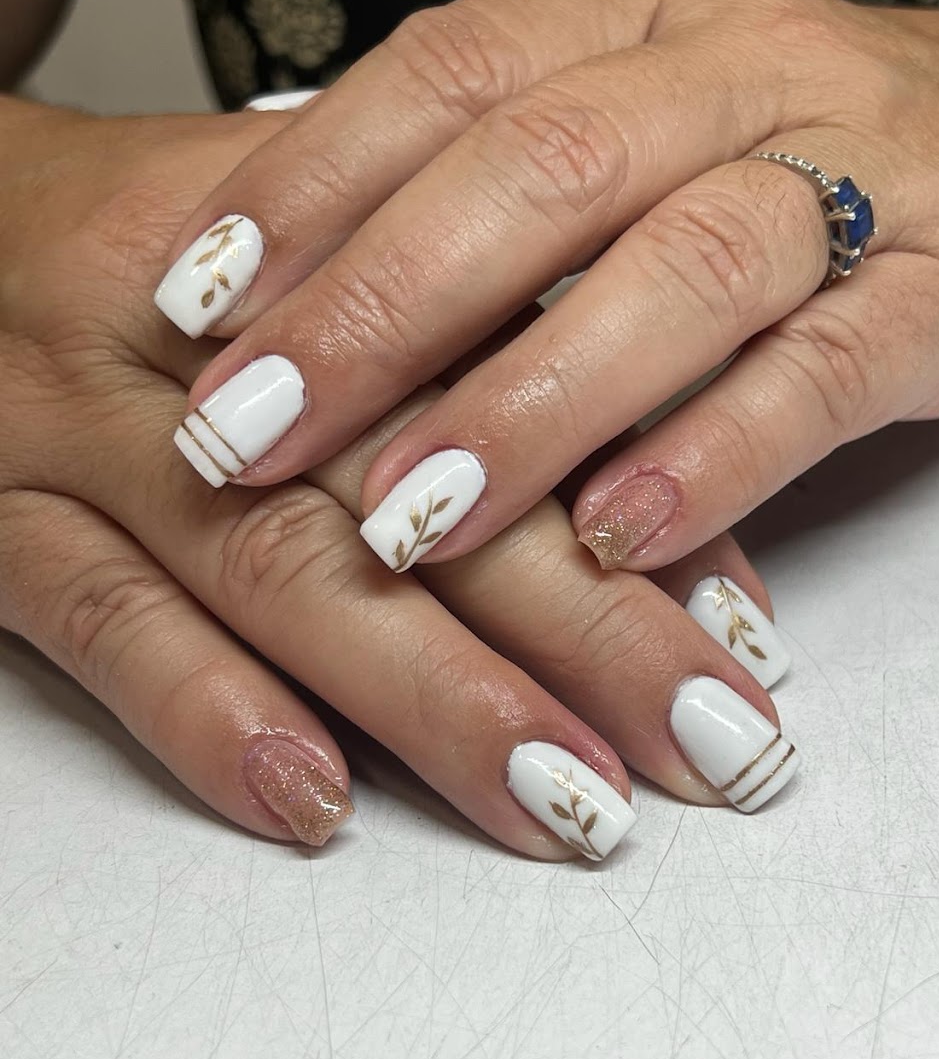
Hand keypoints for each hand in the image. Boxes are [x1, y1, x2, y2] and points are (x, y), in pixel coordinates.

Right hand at [0, 98, 797, 860]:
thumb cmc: (183, 259)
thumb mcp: (345, 267)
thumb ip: (499, 372)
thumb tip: (680, 522)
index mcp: (323, 256)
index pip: (506, 380)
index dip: (636, 513)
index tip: (745, 638)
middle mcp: (216, 348)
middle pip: (416, 494)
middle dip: (577, 634)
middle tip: (704, 744)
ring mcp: (89, 437)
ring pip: (278, 572)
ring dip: (430, 700)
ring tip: (563, 802)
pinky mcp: (0, 524)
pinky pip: (99, 626)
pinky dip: (206, 716)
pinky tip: (311, 799)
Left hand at [161, 0, 938, 573]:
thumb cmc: (784, 154)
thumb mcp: (634, 132)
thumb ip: (497, 201)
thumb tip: (305, 307)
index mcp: (634, 22)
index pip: (449, 76)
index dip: (314, 182)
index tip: (201, 300)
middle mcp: (733, 74)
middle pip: (541, 171)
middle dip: (384, 311)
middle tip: (260, 432)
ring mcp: (854, 174)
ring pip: (680, 269)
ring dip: (534, 400)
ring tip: (416, 514)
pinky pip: (819, 371)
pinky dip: (710, 456)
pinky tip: (614, 539)